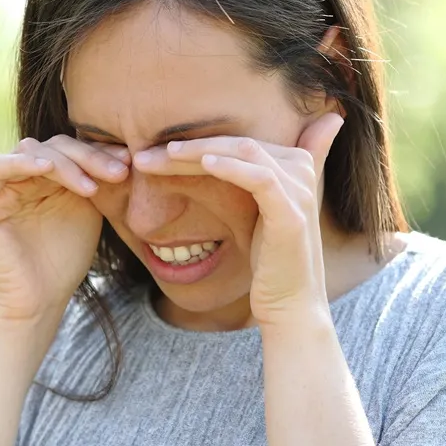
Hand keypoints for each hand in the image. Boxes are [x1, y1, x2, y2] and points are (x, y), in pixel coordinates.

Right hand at [0, 135, 129, 325]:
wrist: (35, 303)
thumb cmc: (62, 263)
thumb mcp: (88, 212)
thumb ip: (95, 180)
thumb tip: (125, 150)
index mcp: (46, 177)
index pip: (72, 148)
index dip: (99, 151)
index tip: (129, 161)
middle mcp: (22, 176)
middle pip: (54, 145)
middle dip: (88, 157)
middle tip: (118, 172)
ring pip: (30, 150)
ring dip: (64, 163)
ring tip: (91, 187)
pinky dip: (21, 163)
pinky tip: (48, 170)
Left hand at [132, 113, 344, 327]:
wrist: (290, 304)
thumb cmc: (268, 261)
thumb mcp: (258, 214)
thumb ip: (251, 181)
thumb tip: (237, 162)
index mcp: (294, 165)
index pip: (238, 141)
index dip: (197, 141)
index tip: (153, 152)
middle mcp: (301, 170)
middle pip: (239, 142)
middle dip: (190, 145)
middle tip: (145, 154)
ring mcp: (299, 192)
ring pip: (246, 152)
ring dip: (200, 151)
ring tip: (164, 154)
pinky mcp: (290, 214)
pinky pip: (260, 179)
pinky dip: (232, 168)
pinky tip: (205, 165)